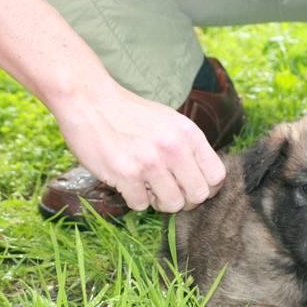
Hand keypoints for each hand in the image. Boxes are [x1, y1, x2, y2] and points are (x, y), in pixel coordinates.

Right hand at [51, 81, 225, 211]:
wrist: (89, 100)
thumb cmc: (129, 114)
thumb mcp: (169, 122)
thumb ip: (188, 148)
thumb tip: (204, 181)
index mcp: (189, 134)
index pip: (217, 175)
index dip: (207, 187)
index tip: (191, 187)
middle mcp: (174, 148)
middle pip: (198, 195)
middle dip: (184, 199)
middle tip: (167, 191)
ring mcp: (151, 162)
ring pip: (172, 205)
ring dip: (158, 201)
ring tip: (145, 186)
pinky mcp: (127, 174)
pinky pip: (141, 205)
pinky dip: (133, 198)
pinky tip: (126, 181)